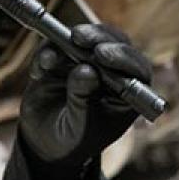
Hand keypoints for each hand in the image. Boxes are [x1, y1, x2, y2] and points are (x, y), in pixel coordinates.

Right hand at [18, 24, 151, 179]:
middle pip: (114, 43)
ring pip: (87, 37)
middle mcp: (112, 71)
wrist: (48, 142)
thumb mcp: (80, 128)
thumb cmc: (75, 140)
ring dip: (71, 38)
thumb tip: (85, 71)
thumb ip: (84, 101)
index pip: (136, 68)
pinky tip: (42, 69)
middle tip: (79, 38)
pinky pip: (56, 44)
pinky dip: (49, 51)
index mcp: (129, 92)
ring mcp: (88, 60)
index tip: (102, 55)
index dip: (122, 57)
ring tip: (54, 54)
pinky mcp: (62, 57)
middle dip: (98, 37)